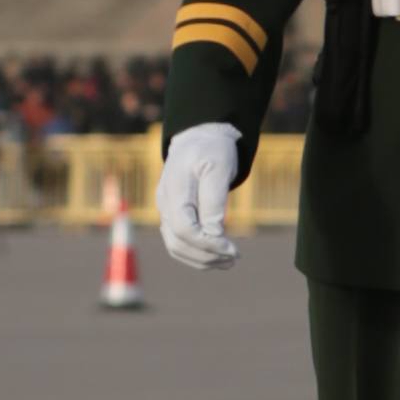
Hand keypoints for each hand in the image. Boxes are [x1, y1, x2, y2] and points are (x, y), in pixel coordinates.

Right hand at [156, 121, 239, 271]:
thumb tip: (214, 234)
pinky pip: (178, 243)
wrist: (199, 138)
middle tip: (235, 258)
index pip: (184, 228)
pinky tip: (217, 256)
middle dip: (207, 255)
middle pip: (178, 242)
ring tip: (229, 261)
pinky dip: (196, 254)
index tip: (232, 248)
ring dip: (202, 259)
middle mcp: (165, 203)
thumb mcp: (219, 168)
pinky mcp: (172, 216)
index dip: (207, 243)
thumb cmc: (212, 150)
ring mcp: (166, 211)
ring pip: (176, 247)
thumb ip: (214, 201)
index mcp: (174, 189)